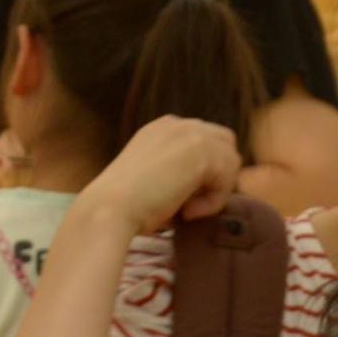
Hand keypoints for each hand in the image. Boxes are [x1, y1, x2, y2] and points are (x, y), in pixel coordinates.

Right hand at [74, 115, 240, 237]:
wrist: (107, 212)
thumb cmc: (122, 207)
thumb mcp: (152, 178)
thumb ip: (178, 169)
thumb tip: (209, 183)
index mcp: (161, 128)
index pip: (204, 140)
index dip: (203, 171)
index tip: (181, 199)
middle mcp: (176, 124)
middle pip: (224, 143)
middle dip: (217, 174)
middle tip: (190, 203)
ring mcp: (190, 133)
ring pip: (230, 161)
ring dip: (214, 191)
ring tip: (185, 210)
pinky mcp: (202, 152)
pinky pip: (228, 179)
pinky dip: (213, 202)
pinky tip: (186, 212)